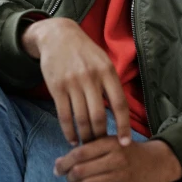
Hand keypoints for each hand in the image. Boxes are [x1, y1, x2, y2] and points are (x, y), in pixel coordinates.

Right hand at [21, 17, 130, 146]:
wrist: (57, 35)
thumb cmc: (84, 52)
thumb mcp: (103, 61)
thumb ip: (111, 84)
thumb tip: (120, 113)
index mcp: (107, 71)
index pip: (120, 104)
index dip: (123, 127)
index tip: (124, 143)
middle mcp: (91, 77)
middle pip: (99, 116)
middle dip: (100, 135)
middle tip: (101, 146)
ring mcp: (72, 83)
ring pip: (81, 119)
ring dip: (85, 136)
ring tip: (88, 145)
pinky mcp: (56, 87)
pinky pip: (64, 116)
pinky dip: (69, 132)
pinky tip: (73, 140)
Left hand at [54, 137, 181, 181]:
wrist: (157, 163)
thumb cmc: (128, 151)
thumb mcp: (110, 143)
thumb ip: (86, 150)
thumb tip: (58, 163)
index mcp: (110, 143)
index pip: (80, 153)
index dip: (64, 162)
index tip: (57, 168)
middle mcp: (115, 160)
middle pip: (81, 171)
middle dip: (68, 176)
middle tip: (65, 178)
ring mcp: (120, 177)